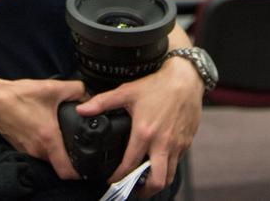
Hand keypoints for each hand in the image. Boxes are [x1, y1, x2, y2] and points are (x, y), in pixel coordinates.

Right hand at [0, 77, 88, 179]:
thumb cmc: (19, 95)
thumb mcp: (53, 87)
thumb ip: (77, 90)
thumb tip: (88, 96)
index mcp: (48, 139)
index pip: (66, 171)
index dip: (80, 173)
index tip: (88, 166)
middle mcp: (38, 150)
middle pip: (61, 164)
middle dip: (71, 157)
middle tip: (80, 144)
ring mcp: (28, 151)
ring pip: (50, 158)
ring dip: (58, 150)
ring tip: (63, 135)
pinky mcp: (22, 148)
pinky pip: (39, 152)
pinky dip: (46, 145)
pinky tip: (47, 130)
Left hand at [74, 55, 203, 195]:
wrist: (185, 79)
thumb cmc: (157, 86)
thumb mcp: (126, 92)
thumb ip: (102, 102)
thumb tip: (82, 109)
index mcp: (145, 133)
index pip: (130, 165)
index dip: (119, 177)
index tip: (112, 180)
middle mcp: (162, 143)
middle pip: (156, 180)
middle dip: (144, 191)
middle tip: (133, 190)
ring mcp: (176, 145)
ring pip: (169, 176)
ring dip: (157, 182)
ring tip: (145, 181)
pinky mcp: (186, 143)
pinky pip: (177, 163)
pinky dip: (168, 168)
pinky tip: (158, 162)